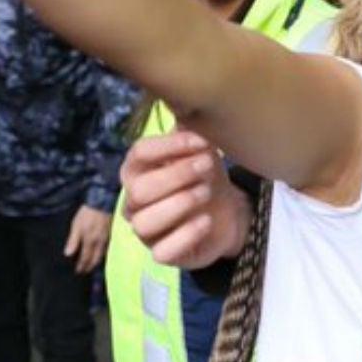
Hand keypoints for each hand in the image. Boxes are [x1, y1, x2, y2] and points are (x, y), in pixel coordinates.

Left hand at [64, 205, 112, 273]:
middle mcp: (99, 243)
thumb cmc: (87, 214)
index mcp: (90, 242)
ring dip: (96, 261)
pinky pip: (106, 248)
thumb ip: (73, 241)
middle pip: (95, 259)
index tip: (78, 272)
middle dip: (90, 266)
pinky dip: (102, 254)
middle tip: (85, 272)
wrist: (102, 202)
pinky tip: (100, 253)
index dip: (82, 266)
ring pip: (102, 254)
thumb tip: (68, 254)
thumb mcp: (76, 226)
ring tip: (92, 265)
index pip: (86, 258)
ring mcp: (106, 238)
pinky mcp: (109, 233)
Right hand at [120, 130, 252, 268]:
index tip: (201, 141)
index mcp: (138, 170)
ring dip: (180, 204)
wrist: (226, 211)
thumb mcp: (201, 150)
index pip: (138, 154)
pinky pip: (163, 251)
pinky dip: (187, 233)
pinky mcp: (162, 253)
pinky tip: (206, 220)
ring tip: (205, 192)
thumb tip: (184, 107)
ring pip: (144, 223)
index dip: (169, 146)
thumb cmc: (205, 176)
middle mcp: (134, 201)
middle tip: (206, 165)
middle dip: (177, 175)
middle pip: (139, 190)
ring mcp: (146, 230)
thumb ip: (189, 131)